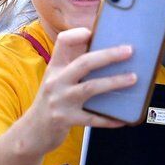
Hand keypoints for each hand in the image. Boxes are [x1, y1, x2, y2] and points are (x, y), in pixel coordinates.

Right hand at [20, 28, 134, 154]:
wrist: (32, 131)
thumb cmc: (51, 102)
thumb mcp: (56, 81)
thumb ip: (73, 68)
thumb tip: (103, 55)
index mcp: (55, 68)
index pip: (62, 42)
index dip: (77, 34)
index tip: (92, 32)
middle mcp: (56, 81)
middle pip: (84, 63)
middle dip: (108, 56)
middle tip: (128, 51)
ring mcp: (60, 101)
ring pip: (91, 88)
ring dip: (114, 82)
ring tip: (133, 78)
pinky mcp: (66, 120)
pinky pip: (92, 118)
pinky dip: (109, 119)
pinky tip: (123, 119)